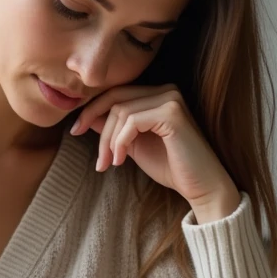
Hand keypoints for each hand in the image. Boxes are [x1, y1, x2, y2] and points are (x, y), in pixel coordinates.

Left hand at [70, 84, 238, 222]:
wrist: (201, 187)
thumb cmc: (170, 167)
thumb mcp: (133, 145)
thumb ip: (114, 129)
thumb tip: (86, 117)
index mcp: (158, 95)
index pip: (116, 93)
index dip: (92, 110)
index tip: (75, 131)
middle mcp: (166, 90)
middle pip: (115, 98)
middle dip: (94, 124)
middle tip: (93, 155)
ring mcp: (171, 98)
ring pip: (120, 111)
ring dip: (108, 141)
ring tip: (109, 164)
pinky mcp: (172, 113)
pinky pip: (132, 121)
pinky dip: (120, 141)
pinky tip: (121, 160)